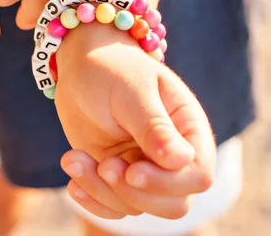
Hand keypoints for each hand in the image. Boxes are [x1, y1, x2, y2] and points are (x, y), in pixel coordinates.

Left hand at [55, 24, 215, 218]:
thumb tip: (182, 161)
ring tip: (74, 158)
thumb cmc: (111, 67)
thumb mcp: (132, 91)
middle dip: (135, 194)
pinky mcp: (117, 175)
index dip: (168, 182)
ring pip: (137, 206)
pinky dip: (92, 200)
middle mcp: (171, 154)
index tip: (131, 170)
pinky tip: (72, 182)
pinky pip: (113, 206)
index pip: (198, 175)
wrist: (80, 64)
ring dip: (103, 191)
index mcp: (187, 128)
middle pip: (173, 203)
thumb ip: (155, 127)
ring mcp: (144, 167)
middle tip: (104, 165)